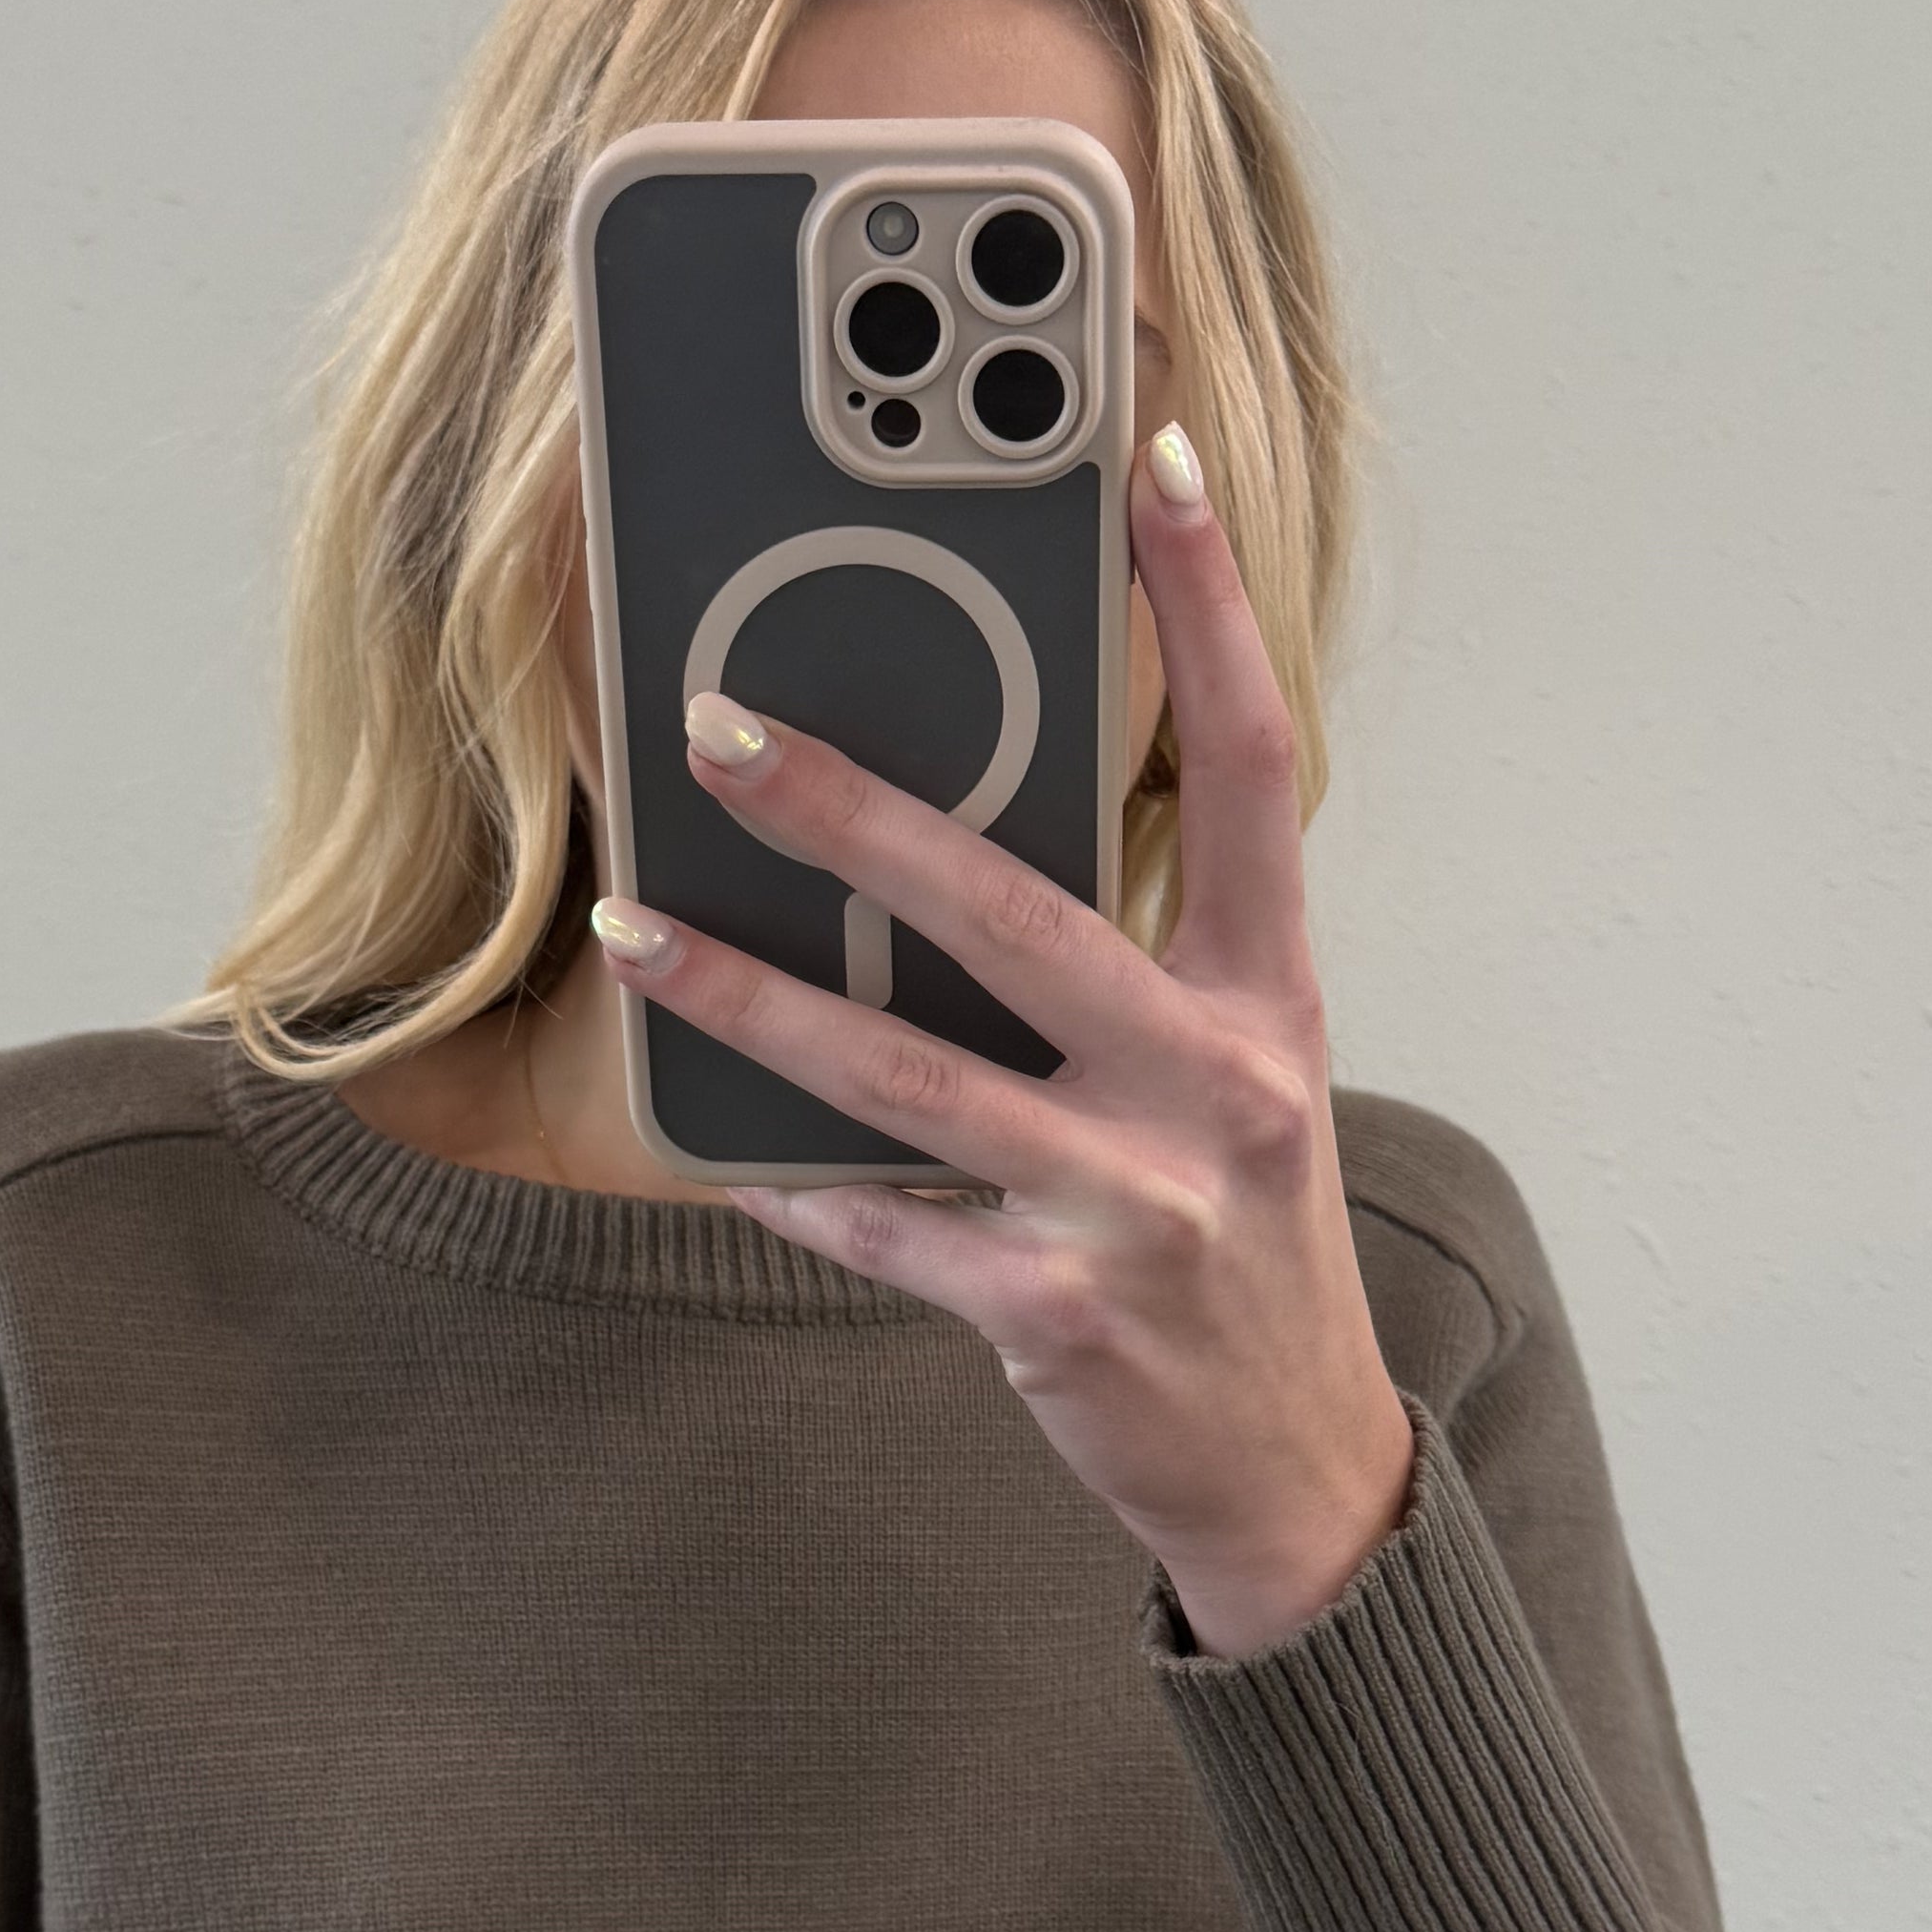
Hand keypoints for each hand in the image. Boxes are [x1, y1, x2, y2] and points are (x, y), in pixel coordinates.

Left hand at [591, 428, 1418, 1658]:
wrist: (1295, 1469)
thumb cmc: (1243, 1247)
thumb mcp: (1234, 1083)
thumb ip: (1132, 966)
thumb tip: (950, 837)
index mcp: (1267, 996)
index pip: (1249, 760)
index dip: (1208, 606)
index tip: (1159, 462)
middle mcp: (1214, 1085)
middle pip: (1016, 908)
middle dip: (856, 812)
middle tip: (724, 729)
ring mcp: (1132, 1203)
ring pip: (905, 1073)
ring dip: (750, 996)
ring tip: (636, 927)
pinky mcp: (1050, 1312)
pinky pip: (883, 1227)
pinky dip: (792, 1188)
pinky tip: (710, 1148)